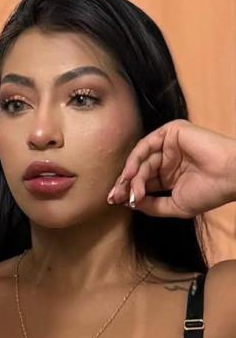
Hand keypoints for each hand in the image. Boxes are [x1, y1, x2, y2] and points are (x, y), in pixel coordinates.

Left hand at [107, 119, 235, 216]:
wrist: (230, 177)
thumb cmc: (209, 192)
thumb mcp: (175, 206)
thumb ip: (152, 205)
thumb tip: (130, 204)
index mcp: (170, 175)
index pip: (143, 182)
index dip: (128, 192)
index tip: (115, 204)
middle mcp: (169, 159)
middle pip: (138, 170)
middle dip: (124, 185)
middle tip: (114, 198)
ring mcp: (170, 144)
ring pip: (141, 160)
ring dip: (132, 177)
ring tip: (130, 192)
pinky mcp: (172, 131)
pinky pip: (146, 145)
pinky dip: (135, 160)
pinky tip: (129, 175)